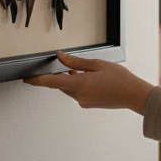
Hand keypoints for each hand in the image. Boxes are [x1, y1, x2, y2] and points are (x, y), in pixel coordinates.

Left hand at [24, 50, 153, 113]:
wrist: (134, 95)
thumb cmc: (120, 79)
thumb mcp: (97, 64)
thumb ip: (75, 62)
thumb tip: (60, 57)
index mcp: (79, 84)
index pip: (52, 82)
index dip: (37, 81)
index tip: (26, 79)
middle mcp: (79, 95)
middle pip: (60, 84)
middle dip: (60, 75)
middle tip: (65, 64)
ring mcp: (83, 101)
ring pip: (69, 88)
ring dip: (70, 79)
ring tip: (84, 70)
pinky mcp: (88, 103)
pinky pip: (77, 92)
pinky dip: (78, 84)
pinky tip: (90, 78)